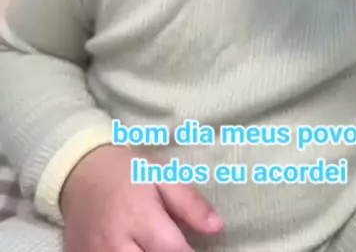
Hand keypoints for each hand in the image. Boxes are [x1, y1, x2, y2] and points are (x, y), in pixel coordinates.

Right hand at [60, 145, 223, 251]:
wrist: (79, 171)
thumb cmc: (126, 172)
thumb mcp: (162, 176)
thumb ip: (189, 203)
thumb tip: (217, 228)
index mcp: (139, 216)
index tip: (198, 250)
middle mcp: (115, 243)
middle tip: (170, 244)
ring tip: (151, 245)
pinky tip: (134, 248)